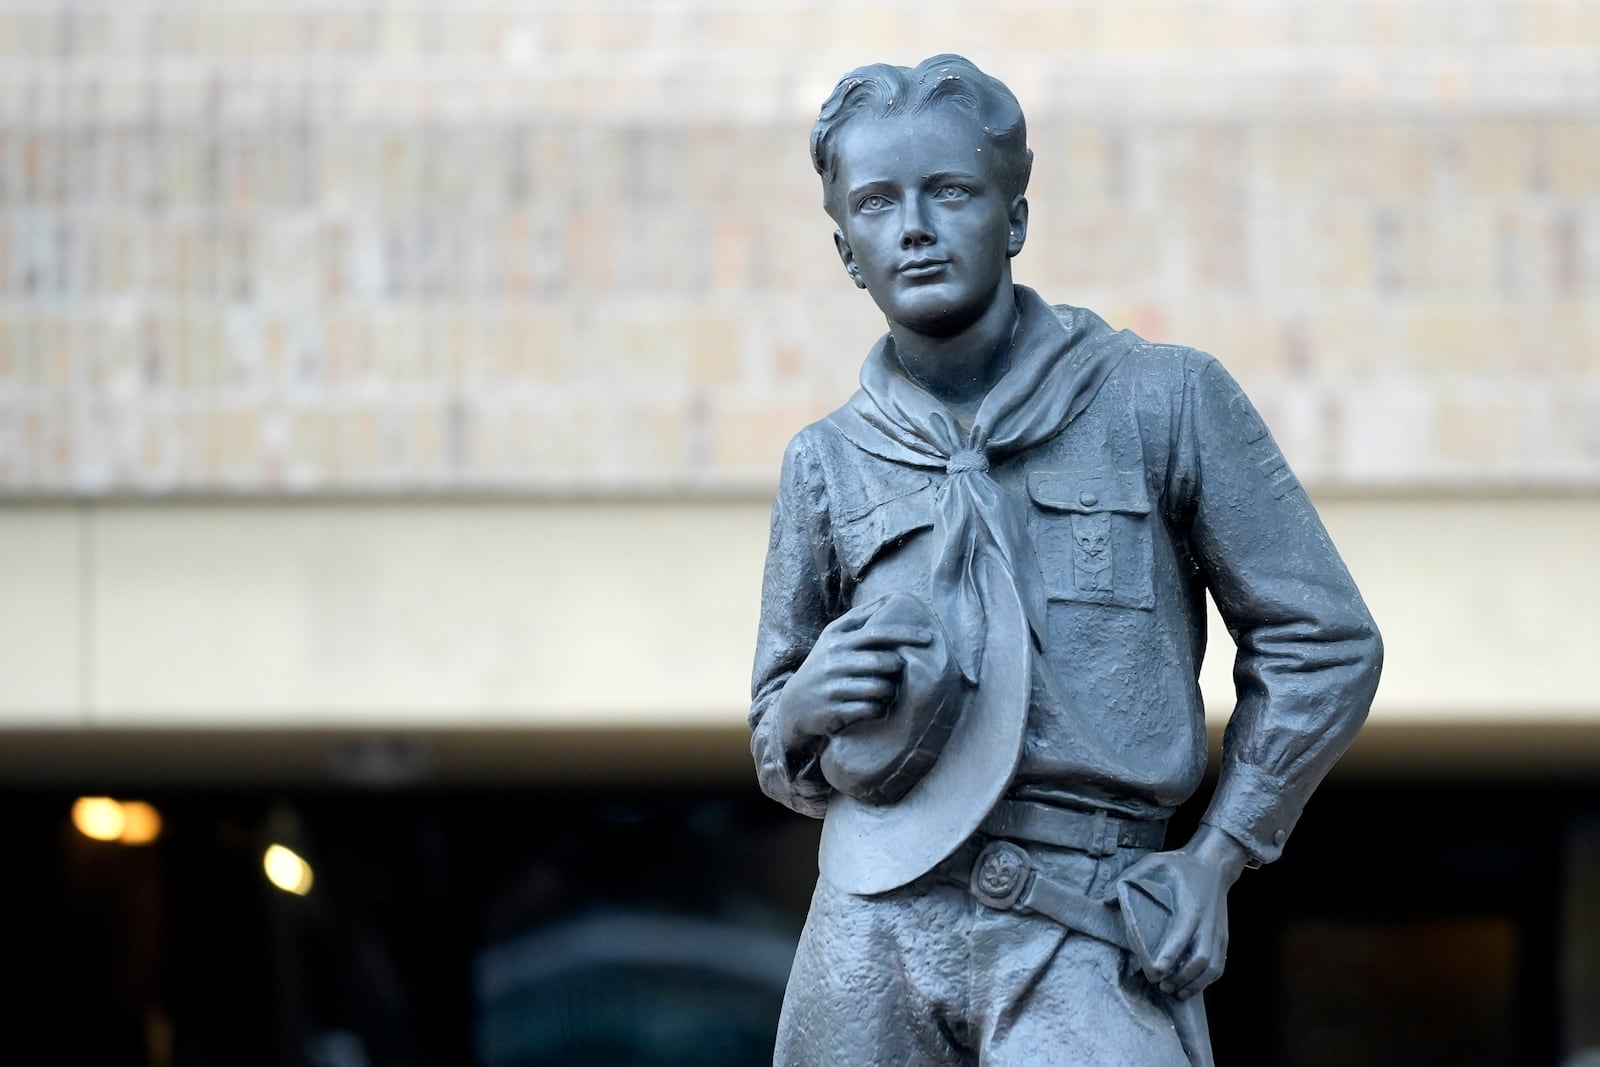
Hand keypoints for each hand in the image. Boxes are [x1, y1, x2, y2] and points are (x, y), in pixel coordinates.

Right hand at [778, 603, 934, 747]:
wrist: (793, 705)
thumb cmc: (823, 667)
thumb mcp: (833, 639)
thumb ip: (859, 620)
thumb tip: (891, 598)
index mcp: (836, 639)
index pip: (877, 631)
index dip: (905, 634)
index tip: (928, 638)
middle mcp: (833, 660)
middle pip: (881, 662)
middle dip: (897, 668)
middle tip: (898, 673)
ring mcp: (832, 686)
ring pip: (879, 688)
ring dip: (889, 691)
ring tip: (886, 691)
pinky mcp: (834, 710)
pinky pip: (871, 709)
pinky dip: (880, 709)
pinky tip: (877, 707)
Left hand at [1118, 823, 1248, 1000]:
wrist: (1214, 864)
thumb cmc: (1180, 865)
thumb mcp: (1153, 862)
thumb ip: (1129, 877)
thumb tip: (1105, 900)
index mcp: (1190, 906)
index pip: (1181, 936)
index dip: (1169, 958)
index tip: (1153, 973)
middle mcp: (1207, 922)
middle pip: (1200, 959)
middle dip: (1181, 977)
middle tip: (1160, 985)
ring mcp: (1218, 931)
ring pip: (1212, 966)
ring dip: (1195, 983)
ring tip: (1173, 991)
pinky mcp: (1223, 937)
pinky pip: (1219, 965)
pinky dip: (1206, 980)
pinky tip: (1190, 986)